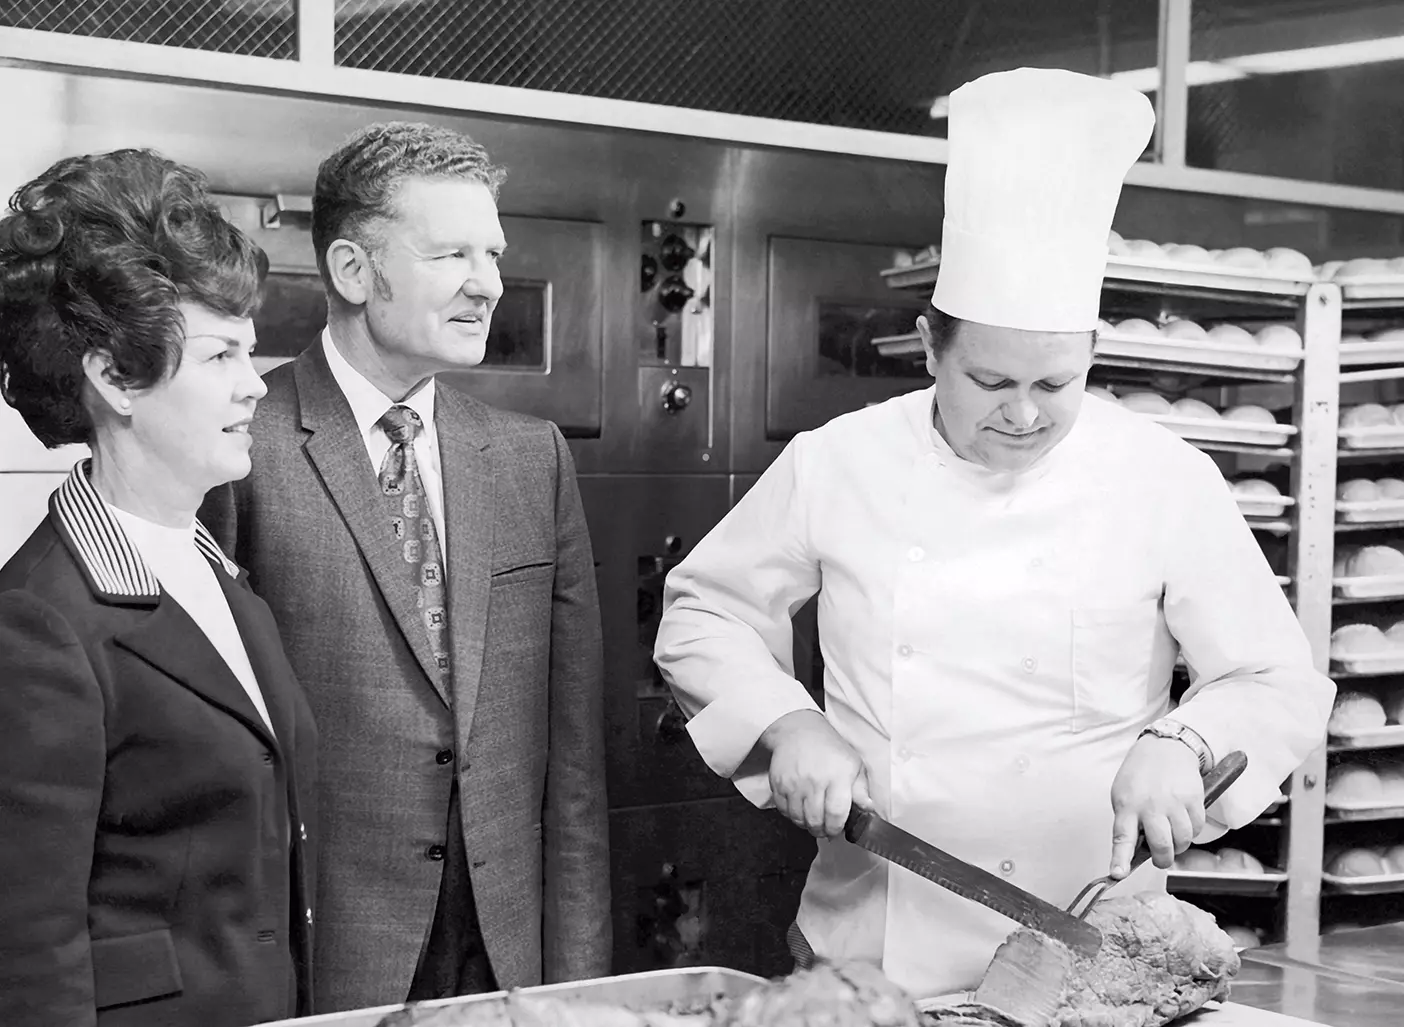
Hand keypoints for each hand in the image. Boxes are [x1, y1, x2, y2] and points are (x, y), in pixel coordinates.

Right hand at [759, 710, 871, 838]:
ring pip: (798, 819)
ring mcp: (793, 783)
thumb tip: (869, 809)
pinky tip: (799, 809)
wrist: (798, 731)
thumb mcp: (853, 763)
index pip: (836, 814)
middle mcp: (814, 781)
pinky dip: (791, 815)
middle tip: (825, 829)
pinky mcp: (777, 784)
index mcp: (837, 776)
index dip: (836, 828)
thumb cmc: (829, 748)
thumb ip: (861, 789)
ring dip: (806, 825)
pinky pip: (783, 810)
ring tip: (812, 820)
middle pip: (815, 820)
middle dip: (822, 830)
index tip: (836, 830)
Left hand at [1108, 735, 1204, 877]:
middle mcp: (1151, 805)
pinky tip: (1183, 819)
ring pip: (1183, 841)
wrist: (1166, 747)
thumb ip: (1128, 822)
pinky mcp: (1194, 800)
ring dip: (1179, 845)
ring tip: (1172, 834)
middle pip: (1161, 846)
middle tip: (1160, 858)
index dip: (1120, 859)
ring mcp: (1174, 803)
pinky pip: (1197, 829)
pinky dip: (1191, 831)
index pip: (1122, 837)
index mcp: (1127, 805)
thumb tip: (1135, 852)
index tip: (1117, 874)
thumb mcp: (1123, 795)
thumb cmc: (1141, 773)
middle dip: (1162, 860)